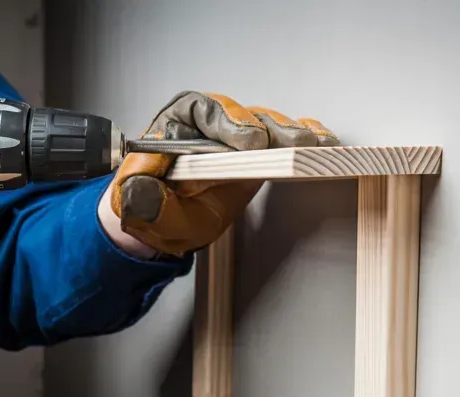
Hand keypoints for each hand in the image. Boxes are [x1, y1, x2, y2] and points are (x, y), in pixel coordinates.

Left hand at [106, 92, 337, 256]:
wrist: (160, 225)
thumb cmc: (149, 210)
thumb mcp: (138, 208)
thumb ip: (141, 199)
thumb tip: (141, 189)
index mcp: (173, 127)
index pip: (201, 110)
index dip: (228, 120)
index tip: (249, 141)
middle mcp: (206, 125)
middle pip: (240, 114)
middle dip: (267, 127)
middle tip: (289, 143)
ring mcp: (234, 138)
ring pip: (264, 124)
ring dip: (289, 133)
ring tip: (310, 145)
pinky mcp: (256, 153)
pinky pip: (279, 138)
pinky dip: (301, 136)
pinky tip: (321, 141)